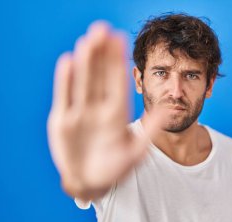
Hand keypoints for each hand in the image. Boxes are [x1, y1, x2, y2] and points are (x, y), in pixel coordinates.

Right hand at [47, 21, 162, 199]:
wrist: (90, 182)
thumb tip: (170, 108)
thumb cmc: (116, 169)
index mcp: (117, 114)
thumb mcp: (136, 152)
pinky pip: (65, 97)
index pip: (118, 83)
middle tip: (102, 29)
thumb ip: (150, 130)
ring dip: (85, 63)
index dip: (118, 62)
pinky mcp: (62, 121)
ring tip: (88, 41)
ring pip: (83, 82)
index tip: (120, 39)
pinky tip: (68, 61)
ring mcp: (80, 113)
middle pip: (100, 77)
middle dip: (101, 54)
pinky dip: (65, 81)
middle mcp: (98, 109)